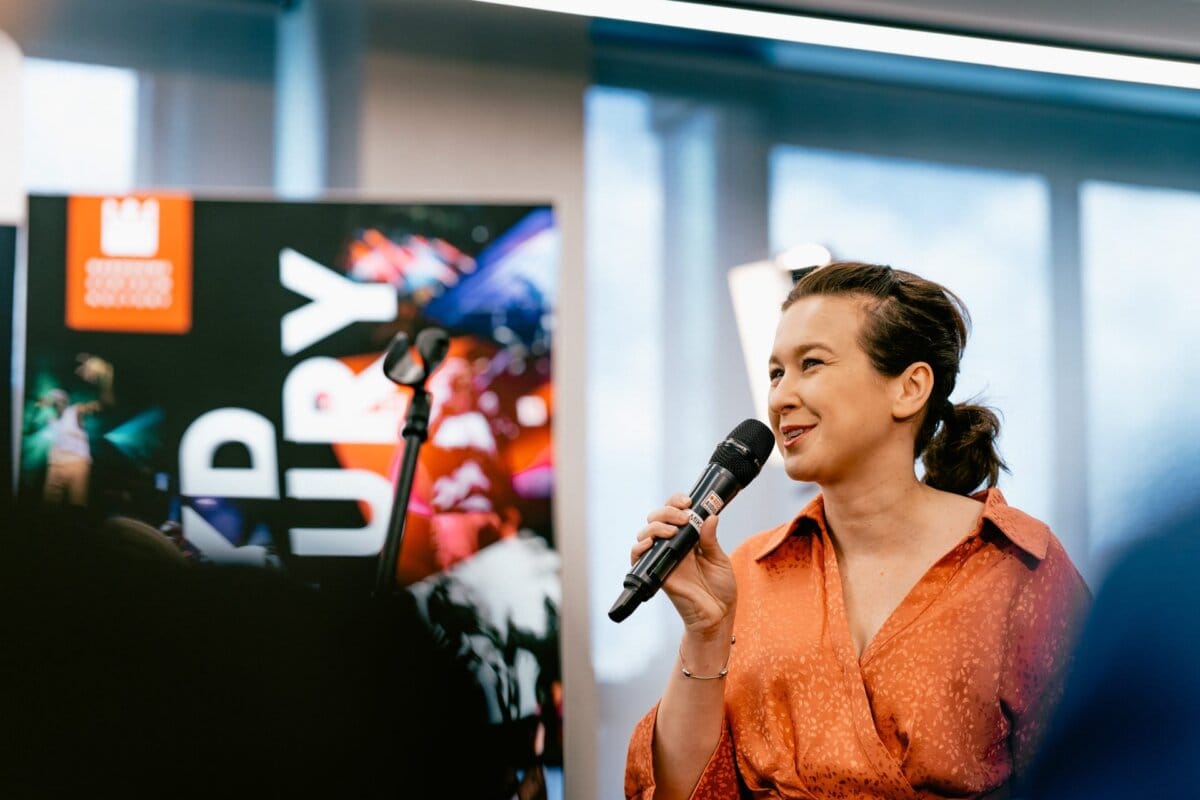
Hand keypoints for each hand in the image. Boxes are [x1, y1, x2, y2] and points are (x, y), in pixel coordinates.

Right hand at [630, 494, 736, 634]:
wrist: (718, 615)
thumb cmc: (720, 588)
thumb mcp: (719, 559)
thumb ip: (711, 539)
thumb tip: (710, 516)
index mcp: (688, 538)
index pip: (674, 512)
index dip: (676, 502)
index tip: (688, 501)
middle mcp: (673, 546)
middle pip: (657, 519)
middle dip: (667, 511)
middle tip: (683, 517)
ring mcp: (663, 559)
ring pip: (646, 534)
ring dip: (656, 526)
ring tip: (672, 530)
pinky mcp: (657, 574)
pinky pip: (638, 558)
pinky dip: (639, 548)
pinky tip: (650, 543)